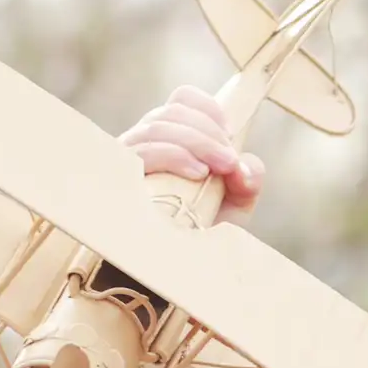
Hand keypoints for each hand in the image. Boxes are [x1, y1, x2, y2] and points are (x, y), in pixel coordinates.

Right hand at [120, 85, 264, 220]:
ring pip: (156, 129)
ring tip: (218, 168)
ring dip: (195, 143)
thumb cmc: (204, 230)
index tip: (230, 133)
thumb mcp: (237, 203)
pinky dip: (173, 156)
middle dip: (207, 132)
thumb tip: (242, 168)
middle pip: (170, 113)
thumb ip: (249, 179)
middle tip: (230, 161)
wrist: (180, 267)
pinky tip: (196, 172)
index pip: (181, 100)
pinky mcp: (118, 179)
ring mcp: (128, 160)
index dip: (206, 108)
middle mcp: (146, 143)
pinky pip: (140, 153)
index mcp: (173, 138)